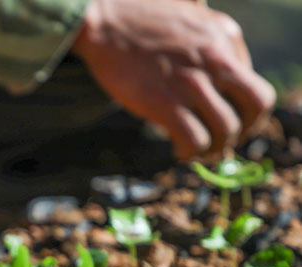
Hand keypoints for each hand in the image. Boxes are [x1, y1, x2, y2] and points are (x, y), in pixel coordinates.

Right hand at [72, 0, 274, 159]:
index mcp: (225, 39)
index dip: (248, 114)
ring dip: (215, 147)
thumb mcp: (194, 18)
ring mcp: (191, 83)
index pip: (256, 87)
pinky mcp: (164, 103)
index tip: (231, 122)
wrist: (105, 21)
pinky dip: (190, 152)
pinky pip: (194, 139)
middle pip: (256, 108)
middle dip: (244, 132)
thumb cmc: (142, 19)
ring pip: (226, 130)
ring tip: (198, 150)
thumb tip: (224, 78)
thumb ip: (215, 44)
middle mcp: (216, 61)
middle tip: (223, 141)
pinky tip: (179, 150)